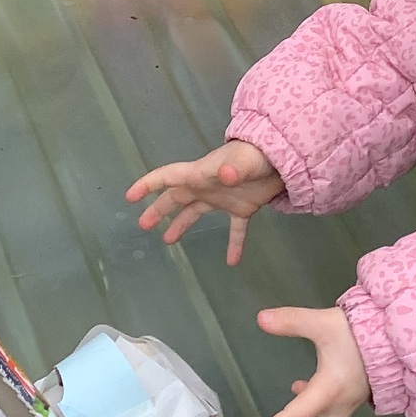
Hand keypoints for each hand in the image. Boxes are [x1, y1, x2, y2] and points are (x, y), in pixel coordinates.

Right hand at [126, 140, 283, 265]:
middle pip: (176, 197)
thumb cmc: (259, 155)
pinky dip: (233, 244)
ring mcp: (224, 198)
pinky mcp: (243, 208)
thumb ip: (234, 169)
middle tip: (143, 225)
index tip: (130, 197)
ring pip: (196, 212)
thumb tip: (224, 176)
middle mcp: (207, 186)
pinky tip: (232, 261)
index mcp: (200, 174)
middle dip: (158, 209)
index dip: (148, 185)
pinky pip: (235, 230)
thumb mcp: (244, 161)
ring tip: (168, 240)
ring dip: (182, 224)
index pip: (168, 177)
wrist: (284, 157)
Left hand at [241, 305, 369, 416]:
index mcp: (327, 392)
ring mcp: (348, 403)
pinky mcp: (351, 394)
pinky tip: (299, 390)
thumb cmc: (360, 332)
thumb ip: (292, 320)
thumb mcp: (323, 322)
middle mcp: (339, 405)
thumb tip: (262, 318)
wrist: (395, 333)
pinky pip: (331, 416)